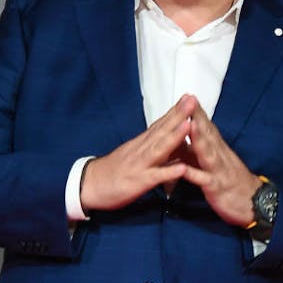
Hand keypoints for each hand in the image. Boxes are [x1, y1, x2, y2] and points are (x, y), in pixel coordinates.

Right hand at [80, 95, 196, 211]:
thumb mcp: (135, 155)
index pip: (161, 123)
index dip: (175, 110)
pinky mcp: (138, 182)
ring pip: (159, 148)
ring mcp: (140, 164)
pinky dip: (168, 171)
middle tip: (193, 100)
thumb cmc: (115, 170)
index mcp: (142, 143)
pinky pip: (155, 177)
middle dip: (179, 115)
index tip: (190, 97)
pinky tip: (182, 168)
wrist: (89, 185)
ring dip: (175, 136)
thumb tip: (172, 139)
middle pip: (162, 130)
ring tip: (189, 124)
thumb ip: (153, 147)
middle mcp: (141, 149)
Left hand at [182, 102, 258, 227]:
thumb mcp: (215, 162)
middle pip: (208, 133)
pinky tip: (184, 168)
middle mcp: (219, 155)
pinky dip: (194, 174)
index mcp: (218, 149)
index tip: (187, 96)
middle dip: (198, 117)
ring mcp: (219, 170)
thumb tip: (185, 137)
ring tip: (189, 124)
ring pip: (207, 152)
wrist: (253, 203)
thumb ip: (201, 150)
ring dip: (199, 138)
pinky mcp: (217, 187)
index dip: (198, 112)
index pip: (207, 126)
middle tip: (188, 100)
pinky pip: (204, 180)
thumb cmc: (230, 181)